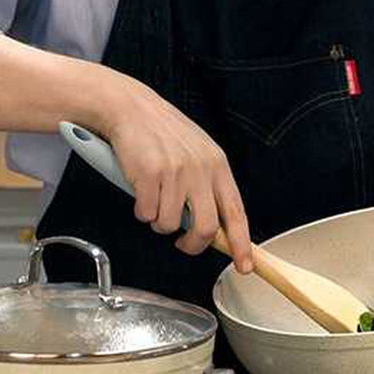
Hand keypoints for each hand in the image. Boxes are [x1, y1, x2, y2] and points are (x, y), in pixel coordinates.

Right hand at [97, 71, 252, 272]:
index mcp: (217, 165)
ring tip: (154, 203)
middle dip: (193, 245)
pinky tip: (140, 192)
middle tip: (183, 243)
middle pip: (206, 228)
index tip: (244, 266)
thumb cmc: (162, 133)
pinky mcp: (149, 174)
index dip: (241, 245)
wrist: (129, 107)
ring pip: (170, 225)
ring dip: (159, 223)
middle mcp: (200, 169)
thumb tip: (215, 226)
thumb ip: (208, 186)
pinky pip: (146, 214)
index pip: (236, 213)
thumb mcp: (197, 154)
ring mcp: (175, 172)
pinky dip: (141, 211)